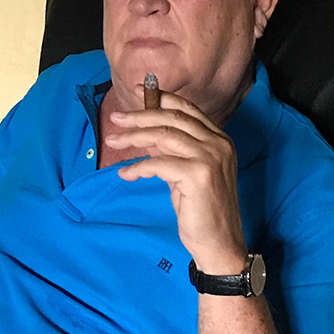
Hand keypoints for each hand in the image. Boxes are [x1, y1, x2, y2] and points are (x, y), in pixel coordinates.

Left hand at [105, 88, 247, 273]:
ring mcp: (211, 158)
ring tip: (114, 141)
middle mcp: (219, 143)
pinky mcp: (198, 175)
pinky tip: (126, 174)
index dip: (162, 98)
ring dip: (135, 137)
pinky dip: (139, 167)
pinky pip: (159, 163)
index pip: (187, 110)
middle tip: (116, 117)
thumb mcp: (185, 173)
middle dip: (140, 116)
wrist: (218, 242)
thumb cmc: (200, 209)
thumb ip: (171, 151)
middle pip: (172, 119)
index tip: (138, 91)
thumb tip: (146, 133)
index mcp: (219, 139)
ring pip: (164, 136)